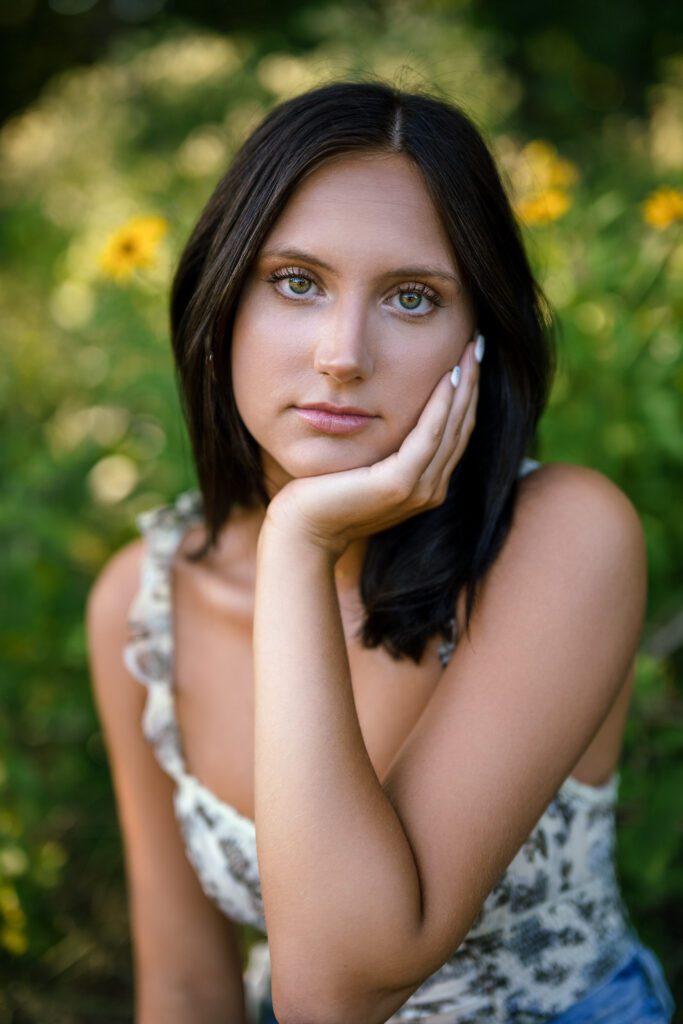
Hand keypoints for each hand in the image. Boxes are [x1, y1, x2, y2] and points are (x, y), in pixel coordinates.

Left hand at [263, 339, 480, 557]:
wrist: (302, 530)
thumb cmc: (323, 495)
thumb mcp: (363, 465)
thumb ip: (386, 447)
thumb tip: (391, 410)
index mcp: (425, 485)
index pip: (455, 433)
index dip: (466, 394)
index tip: (469, 357)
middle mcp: (430, 489)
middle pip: (462, 426)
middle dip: (472, 383)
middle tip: (478, 344)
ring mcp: (419, 489)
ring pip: (453, 427)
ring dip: (464, 387)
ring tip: (470, 351)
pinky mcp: (400, 484)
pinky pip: (429, 435)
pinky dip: (441, 405)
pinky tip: (447, 378)